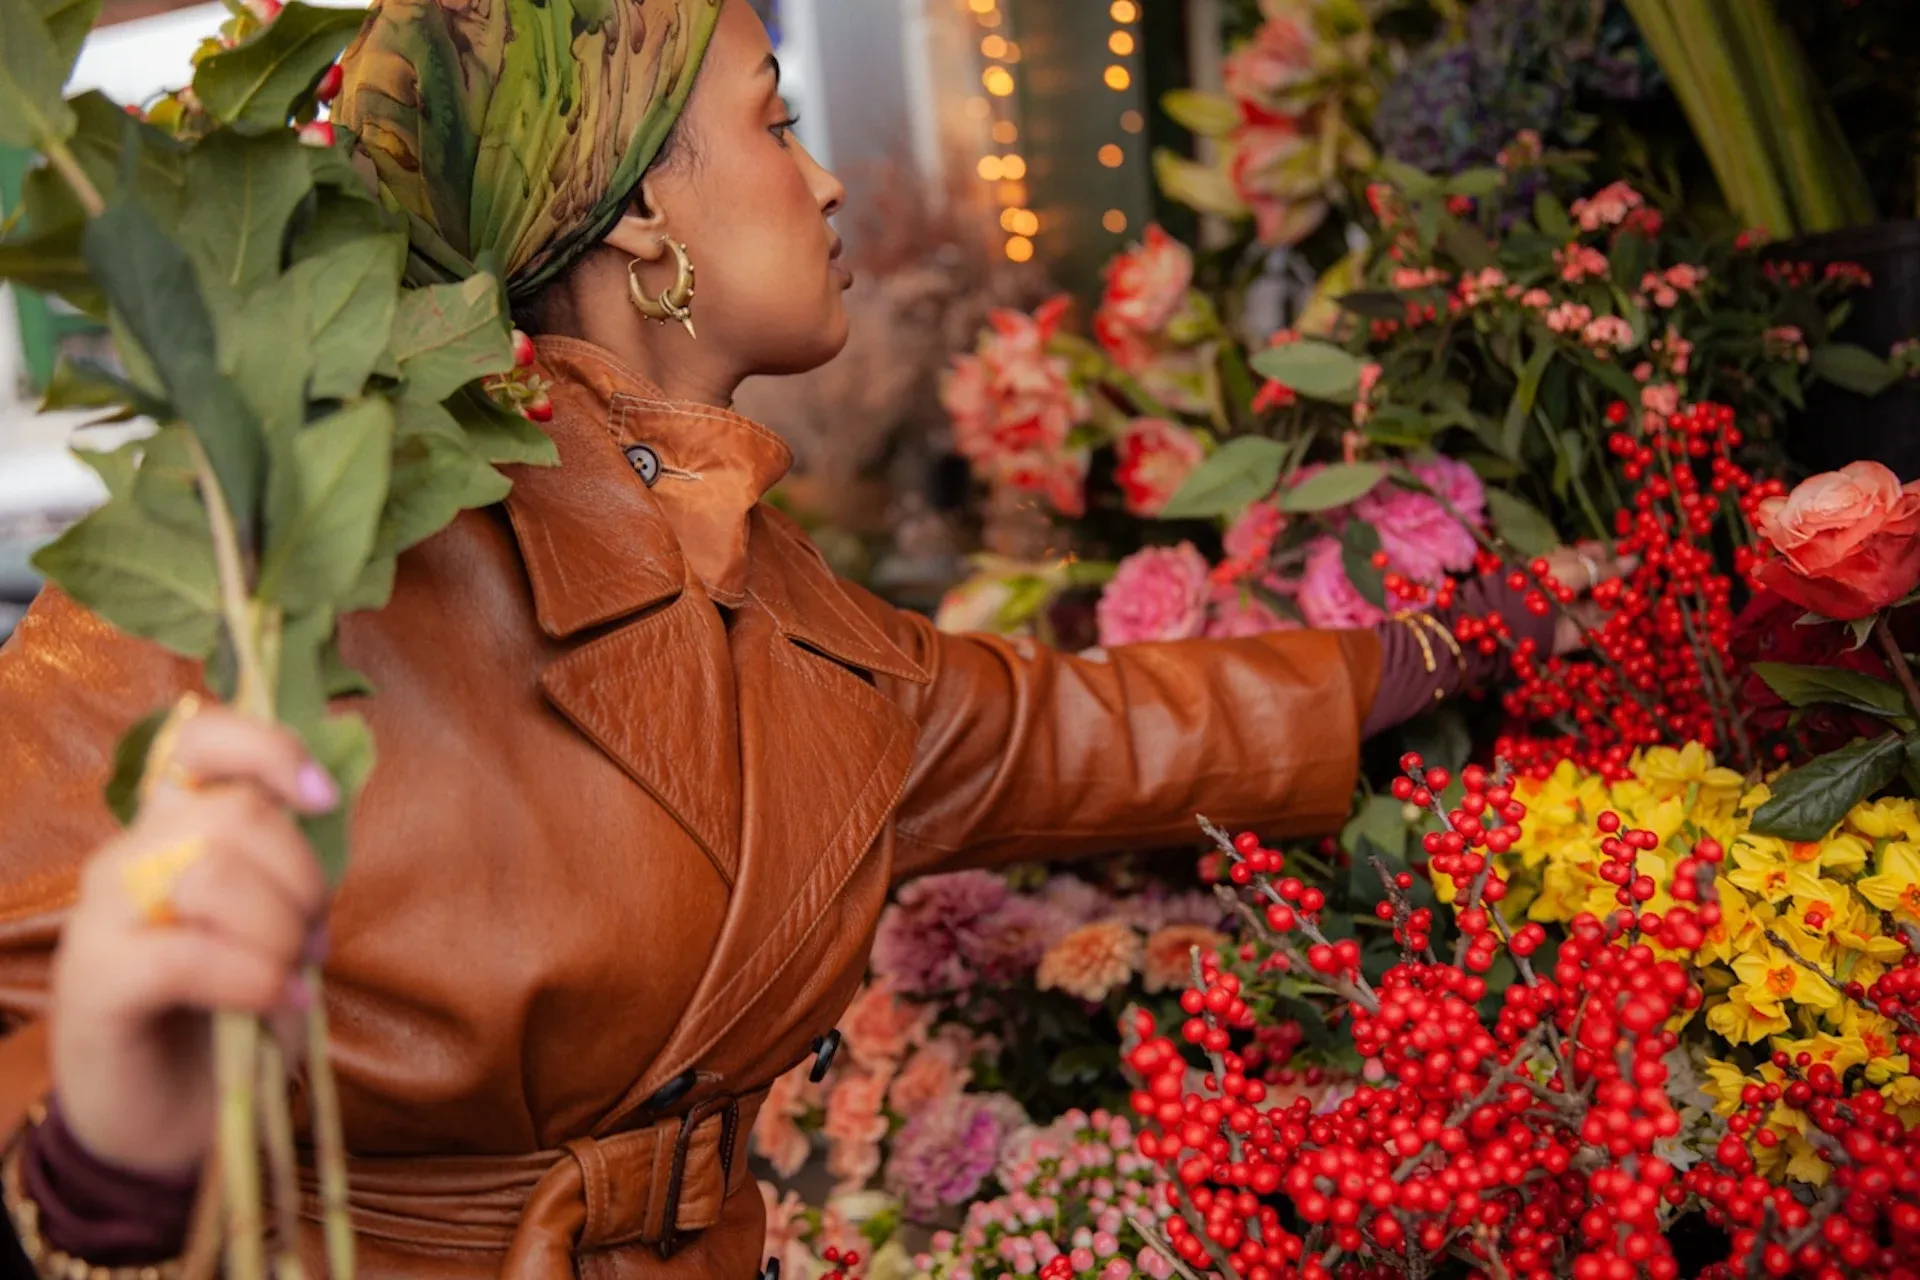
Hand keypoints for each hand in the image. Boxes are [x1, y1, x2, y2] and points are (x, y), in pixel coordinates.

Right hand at [50, 701, 335, 1174]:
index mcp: (174, 830)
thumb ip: (287, 863)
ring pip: (210, 875)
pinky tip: (279, 1000)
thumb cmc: (231, 1012)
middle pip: (232, 815)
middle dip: (301, 877)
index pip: (201, 741)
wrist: (172, 1116)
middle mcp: (129, 858)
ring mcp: (100, 918)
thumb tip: (321, 805)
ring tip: (291, 975)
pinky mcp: (91, 983)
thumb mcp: (275, 926)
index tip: (321, 798)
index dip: (268, 750)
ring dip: (278, 931)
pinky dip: (251, 977)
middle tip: (313, 938)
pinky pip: (182, 954)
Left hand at [1540, 542, 1637, 656]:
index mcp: (1565, 562)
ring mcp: (1578, 607)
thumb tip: (1634, 559)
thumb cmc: (1544, 584)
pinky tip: (1636, 612)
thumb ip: (1605, 567)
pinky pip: (1606, 623)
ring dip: (1625, 597)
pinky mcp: (1582, 630)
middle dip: (1625, 576)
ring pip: (1608, 600)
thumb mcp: (1575, 569)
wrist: (1519, 621)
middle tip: (1647, 573)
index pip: (1595, 553)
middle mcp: (1573, 584)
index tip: (1638, 548)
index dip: (1615, 551)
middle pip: (1605, 578)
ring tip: (1644, 592)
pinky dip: (1620, 618)